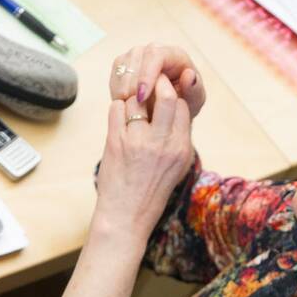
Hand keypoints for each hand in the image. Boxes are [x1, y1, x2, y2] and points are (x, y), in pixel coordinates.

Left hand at [93, 74, 193, 243]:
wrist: (127, 214)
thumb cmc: (153, 189)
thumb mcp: (178, 165)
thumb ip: (178, 136)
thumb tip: (174, 105)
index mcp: (180, 148)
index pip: (182, 106)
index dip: (173, 95)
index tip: (165, 92)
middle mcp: (161, 143)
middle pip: (166, 96)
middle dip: (158, 84)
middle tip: (151, 82)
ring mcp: (137, 141)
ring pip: (137, 99)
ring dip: (133, 99)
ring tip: (133, 109)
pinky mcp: (115, 142)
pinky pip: (116, 109)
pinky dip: (118, 108)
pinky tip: (120, 118)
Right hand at [110, 44, 205, 117]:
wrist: (172, 110)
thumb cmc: (186, 102)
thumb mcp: (195, 101)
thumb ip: (195, 90)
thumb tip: (189, 75)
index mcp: (174, 54)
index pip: (155, 55)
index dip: (146, 75)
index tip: (141, 97)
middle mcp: (154, 50)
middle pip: (135, 58)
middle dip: (132, 84)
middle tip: (134, 107)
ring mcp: (137, 55)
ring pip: (122, 65)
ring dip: (123, 88)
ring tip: (132, 109)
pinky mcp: (124, 64)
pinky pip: (115, 74)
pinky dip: (117, 90)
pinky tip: (127, 104)